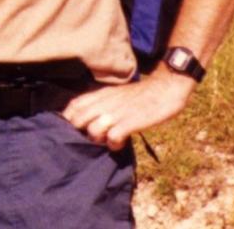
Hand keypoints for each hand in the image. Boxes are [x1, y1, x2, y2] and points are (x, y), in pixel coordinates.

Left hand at [62, 70, 195, 149]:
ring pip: (92, 130)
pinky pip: (113, 138)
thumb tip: (90, 118)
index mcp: (101, 94)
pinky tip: (121, 143)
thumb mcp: (116, 93)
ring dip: (98, 140)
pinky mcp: (130, 122)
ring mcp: (117, 113)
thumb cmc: (141, 94)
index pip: (74, 105)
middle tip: (92, 137)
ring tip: (108, 140)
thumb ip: (102, 102)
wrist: (165, 88)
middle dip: (79, 132)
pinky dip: (114, 144)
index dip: (68, 118)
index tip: (71, 128)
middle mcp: (105, 102)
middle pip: (78, 120)